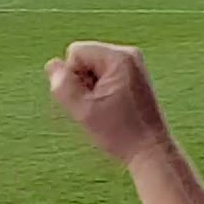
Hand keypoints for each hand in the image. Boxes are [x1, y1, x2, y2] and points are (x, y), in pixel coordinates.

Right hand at [46, 42, 171, 165]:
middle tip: (98, 106)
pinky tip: (112, 108)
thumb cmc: (120, 132)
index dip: (72, 77)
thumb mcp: (83, 110)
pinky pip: (104, 75)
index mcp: (119, 57)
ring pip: (92, 68)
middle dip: (82, 82)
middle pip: (84, 58)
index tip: (89, 99)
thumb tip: (52, 65)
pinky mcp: (135, 76)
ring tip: (106, 108)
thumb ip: (63, 85)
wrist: (150, 151)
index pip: (75, 52)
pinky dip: (101, 90)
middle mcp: (129, 55)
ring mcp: (134, 65)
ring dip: (90, 88)